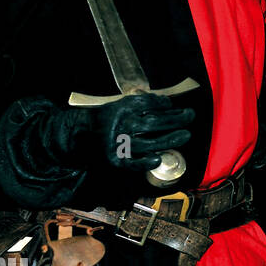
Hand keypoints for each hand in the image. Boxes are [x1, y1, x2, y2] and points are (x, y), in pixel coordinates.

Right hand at [51, 93, 194, 171]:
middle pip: (152, 123)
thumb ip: (138, 105)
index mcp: (118, 109)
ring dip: (170, 139)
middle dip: (175, 119)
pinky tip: (158, 158)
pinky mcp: (114, 160)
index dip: (161, 104)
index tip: (172, 104)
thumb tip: (165, 102)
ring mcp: (117, 144)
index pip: (145, 104)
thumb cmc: (103, 120)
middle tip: (190, 115)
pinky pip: (132, 163)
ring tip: (186, 134)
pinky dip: (145, 162)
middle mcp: (119, 126)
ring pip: (148, 143)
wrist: (75, 137)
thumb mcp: (116, 106)